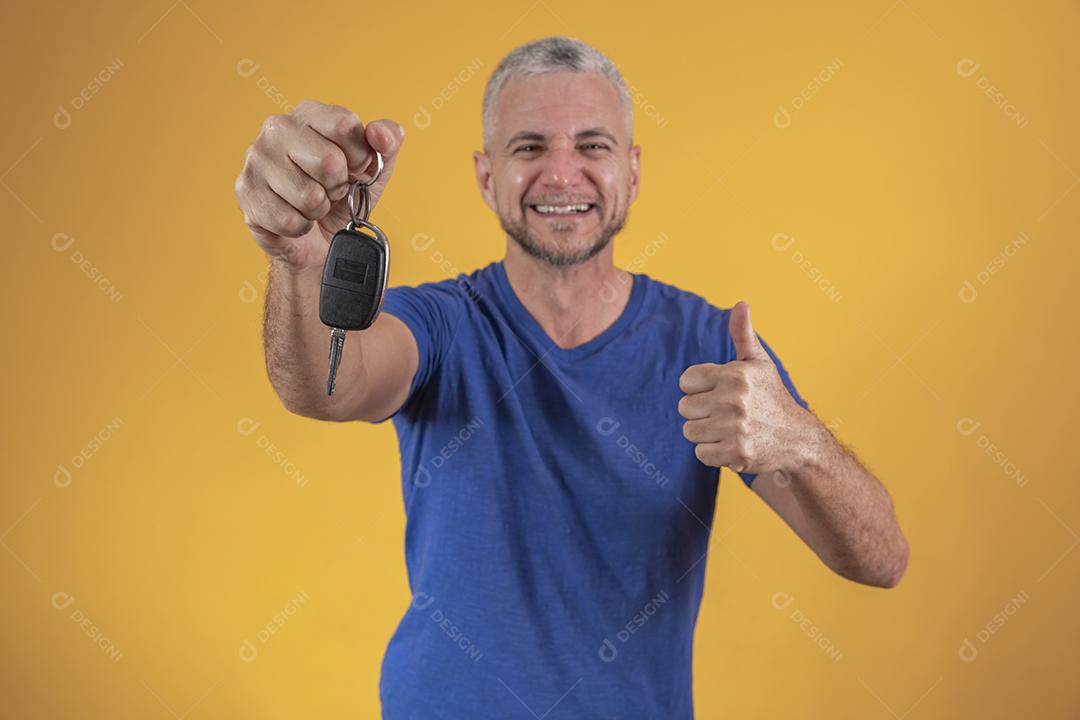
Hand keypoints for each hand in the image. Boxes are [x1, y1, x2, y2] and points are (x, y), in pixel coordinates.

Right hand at [234, 100, 404, 270]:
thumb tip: (381, 135)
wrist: (316, 237)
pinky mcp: (246, 192)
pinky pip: (289, 220)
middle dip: (337, 186)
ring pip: (309, 196)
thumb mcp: (374, 168)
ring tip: (312, 204)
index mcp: (310, 114)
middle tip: (329, 189)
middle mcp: (278, 128)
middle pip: (329, 161)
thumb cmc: (342, 196)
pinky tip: (296, 217)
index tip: (354, 169)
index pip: (346, 126)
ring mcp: (257, 159)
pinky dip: (301, 226)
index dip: (359, 158)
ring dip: (318, 209)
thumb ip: (388, 141)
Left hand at [678, 301, 811, 473]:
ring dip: (705, 433)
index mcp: (735, 374)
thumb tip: (741, 303)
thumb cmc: (772, 397)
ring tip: (728, 429)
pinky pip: (700, 454)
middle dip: (701, 411)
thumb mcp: (759, 363)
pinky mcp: (736, 453)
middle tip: (725, 414)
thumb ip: (743, 334)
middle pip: (684, 407)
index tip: (717, 392)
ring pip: (690, 431)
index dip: (699, 388)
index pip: (685, 381)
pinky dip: (713, 453)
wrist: (798, 438)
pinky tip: (732, 445)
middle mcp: (734, 399)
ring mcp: (735, 428)